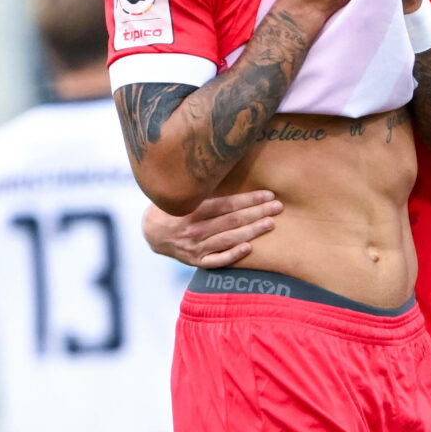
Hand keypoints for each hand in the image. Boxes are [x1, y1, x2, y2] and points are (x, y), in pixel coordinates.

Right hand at [144, 191, 282, 268]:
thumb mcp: (185, 195)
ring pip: (228, 239)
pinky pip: (217, 260)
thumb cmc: (174, 208)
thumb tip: (230, 170)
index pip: (227, 204)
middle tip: (278, 207)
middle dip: (257, 213)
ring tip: (270, 224)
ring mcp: (196, 247)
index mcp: (193, 209)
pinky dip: (232, 254)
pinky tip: (248, 248)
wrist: (152, 233)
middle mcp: (194, 229)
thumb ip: (205, 189)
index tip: (268, 195)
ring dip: (251, 231)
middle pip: (232, 221)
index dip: (249, 199)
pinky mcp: (196, 261)